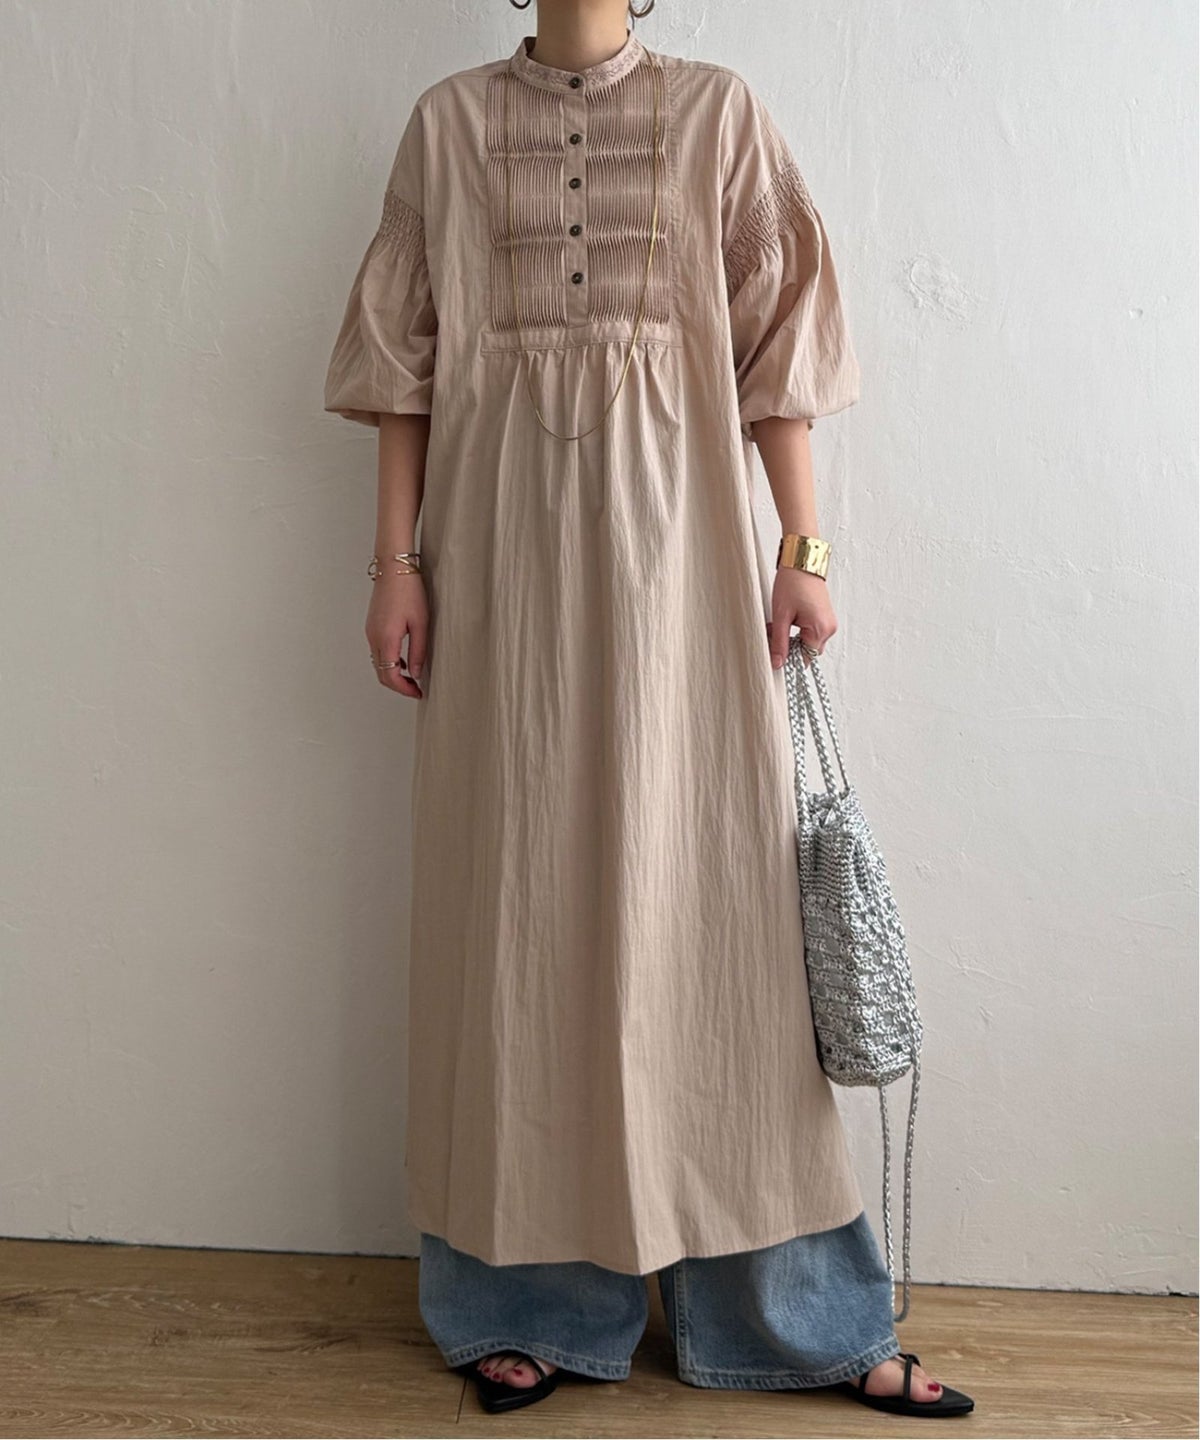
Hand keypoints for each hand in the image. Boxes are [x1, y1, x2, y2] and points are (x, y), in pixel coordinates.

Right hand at [366, 572, 427, 697]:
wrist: (393, 567)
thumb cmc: (409, 591)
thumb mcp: (421, 623)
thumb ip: (418, 651)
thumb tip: (415, 673)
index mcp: (386, 639)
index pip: (390, 675)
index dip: (404, 689)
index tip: (417, 693)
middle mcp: (374, 638)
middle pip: (381, 673)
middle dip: (398, 685)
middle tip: (415, 689)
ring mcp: (371, 632)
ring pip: (378, 663)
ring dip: (392, 673)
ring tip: (412, 677)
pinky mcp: (372, 626)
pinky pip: (378, 651)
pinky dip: (388, 661)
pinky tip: (403, 660)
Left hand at [766, 567, 835, 669]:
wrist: (801, 561)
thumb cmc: (792, 583)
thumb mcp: (781, 616)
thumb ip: (779, 642)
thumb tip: (777, 662)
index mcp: (820, 629)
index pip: (805, 659)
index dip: (789, 658)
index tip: (776, 653)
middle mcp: (829, 628)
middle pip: (807, 651)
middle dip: (789, 646)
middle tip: (774, 633)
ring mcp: (828, 622)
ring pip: (808, 641)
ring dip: (793, 637)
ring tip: (781, 621)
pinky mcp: (825, 616)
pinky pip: (812, 631)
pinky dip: (798, 630)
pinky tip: (789, 618)